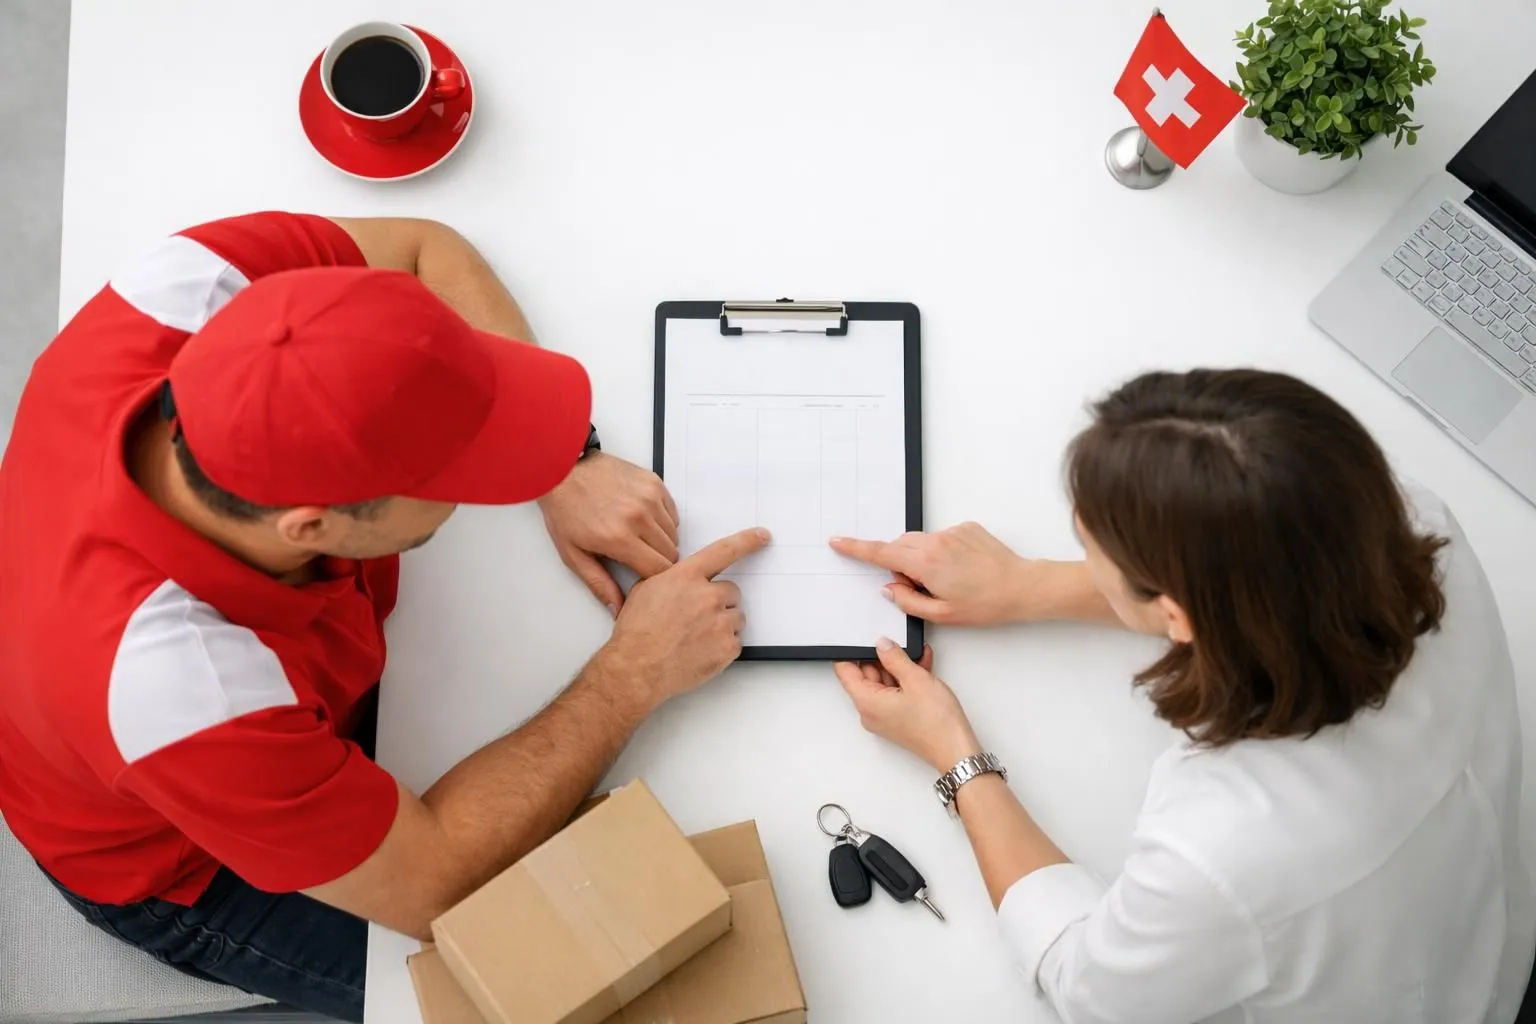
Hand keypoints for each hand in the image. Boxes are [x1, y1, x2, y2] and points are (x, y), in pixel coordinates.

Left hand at [539, 452, 679, 614]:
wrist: (564, 469)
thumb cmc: (566, 509)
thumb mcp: (573, 553)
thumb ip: (599, 584)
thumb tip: (617, 608)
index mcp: (618, 538)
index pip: (658, 570)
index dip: (653, 579)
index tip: (642, 577)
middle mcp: (639, 516)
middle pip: (671, 553)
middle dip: (658, 561)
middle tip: (638, 557)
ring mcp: (649, 497)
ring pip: (674, 534)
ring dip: (661, 540)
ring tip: (637, 536)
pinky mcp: (654, 483)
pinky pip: (672, 512)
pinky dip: (663, 520)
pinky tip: (642, 518)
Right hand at [602, 527, 769, 708]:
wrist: (637, 668)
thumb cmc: (637, 633)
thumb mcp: (645, 591)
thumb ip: (672, 578)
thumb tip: (683, 578)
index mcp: (686, 577)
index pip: (724, 551)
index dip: (746, 541)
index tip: (761, 536)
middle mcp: (707, 596)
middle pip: (732, 591)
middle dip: (720, 602)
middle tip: (699, 617)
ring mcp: (720, 622)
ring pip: (736, 617)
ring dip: (723, 624)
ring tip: (697, 637)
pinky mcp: (727, 647)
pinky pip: (736, 641)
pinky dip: (723, 647)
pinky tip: (701, 651)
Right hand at [830, 523, 1032, 625]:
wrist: (1022, 586)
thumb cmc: (986, 604)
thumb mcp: (941, 614)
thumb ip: (907, 601)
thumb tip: (890, 588)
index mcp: (926, 563)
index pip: (881, 553)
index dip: (856, 548)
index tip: (838, 542)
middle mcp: (936, 541)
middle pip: (900, 546)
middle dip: (900, 563)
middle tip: (919, 587)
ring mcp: (952, 532)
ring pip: (921, 542)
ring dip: (922, 558)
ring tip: (947, 580)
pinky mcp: (966, 528)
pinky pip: (941, 538)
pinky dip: (941, 552)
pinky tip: (961, 569)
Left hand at [834, 640, 981, 772]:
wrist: (955, 749)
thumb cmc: (936, 722)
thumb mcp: (915, 679)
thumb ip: (894, 657)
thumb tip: (882, 645)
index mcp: (866, 702)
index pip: (845, 671)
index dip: (850, 652)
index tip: (859, 638)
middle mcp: (870, 711)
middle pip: (865, 676)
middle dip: (881, 657)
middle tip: (897, 643)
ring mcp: (883, 716)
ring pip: (883, 683)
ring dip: (898, 667)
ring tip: (917, 654)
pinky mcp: (896, 718)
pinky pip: (894, 693)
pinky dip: (905, 680)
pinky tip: (921, 666)